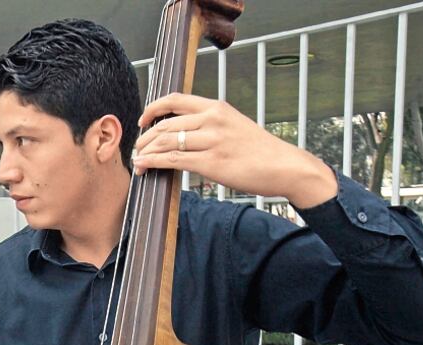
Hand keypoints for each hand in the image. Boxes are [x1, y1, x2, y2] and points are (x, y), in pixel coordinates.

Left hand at [133, 93, 337, 208]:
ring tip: (138, 160)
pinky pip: (174, 160)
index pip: (175, 100)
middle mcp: (213, 120)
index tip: (143, 120)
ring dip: (146, 151)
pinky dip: (154, 162)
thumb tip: (184, 132)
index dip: (153, 109)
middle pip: (165, 123)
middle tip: (137, 147)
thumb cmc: (260, 150)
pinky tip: (145, 166)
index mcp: (217, 108)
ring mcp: (212, 141)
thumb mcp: (235, 125)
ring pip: (166, 142)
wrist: (284, 166)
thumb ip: (211, 124)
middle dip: (145, 137)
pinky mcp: (212, 162)